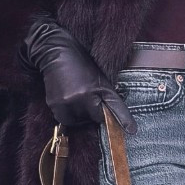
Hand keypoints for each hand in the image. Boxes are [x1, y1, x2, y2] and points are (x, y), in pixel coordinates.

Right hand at [18, 17, 136, 133]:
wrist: (57, 53)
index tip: (132, 130)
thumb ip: (111, 102)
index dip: (118, 120)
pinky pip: (65, 119)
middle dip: (93, 113)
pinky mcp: (53, 105)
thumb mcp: (102, 81)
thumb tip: (124, 125)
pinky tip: (69, 99)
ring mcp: (65, 104)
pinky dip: (69, 114)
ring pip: (78, 122)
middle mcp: (79, 100)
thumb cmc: (83, 65)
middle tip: (89, 97)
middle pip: (92, 120)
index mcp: (94, 92)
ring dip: (80, 116)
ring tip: (78, 97)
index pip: (110, 114)